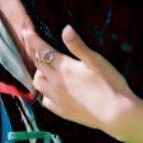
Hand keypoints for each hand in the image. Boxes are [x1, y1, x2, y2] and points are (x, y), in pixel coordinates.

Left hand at [23, 25, 138, 135]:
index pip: (42, 50)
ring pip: (37, 83)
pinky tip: (51, 91)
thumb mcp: (96, 60)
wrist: (115, 114)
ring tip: (45, 71)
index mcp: (64, 67)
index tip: (26, 32)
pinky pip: (44, 100)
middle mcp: (55, 82)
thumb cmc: (109, 83)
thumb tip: (65, 28)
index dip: (33, 40)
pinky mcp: (61, 111)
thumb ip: (78, 45)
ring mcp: (57, 98)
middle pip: (38, 65)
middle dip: (36, 55)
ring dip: (39, 74)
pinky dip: (44, 93)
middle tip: (38, 50)